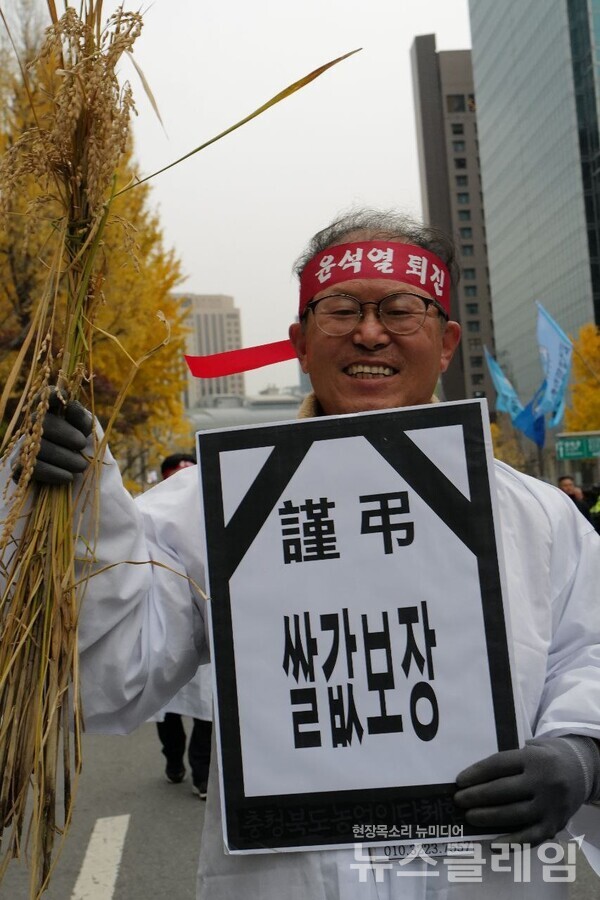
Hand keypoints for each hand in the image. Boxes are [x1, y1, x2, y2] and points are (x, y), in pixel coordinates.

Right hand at [13, 391, 92, 485]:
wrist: (76, 477)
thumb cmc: (81, 448)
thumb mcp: (87, 432)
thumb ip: (81, 418)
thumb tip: (71, 406)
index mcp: (52, 413)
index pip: (46, 397)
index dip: (52, 395)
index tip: (65, 397)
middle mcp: (34, 426)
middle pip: (43, 423)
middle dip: (65, 433)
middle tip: (82, 444)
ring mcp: (25, 445)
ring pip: (39, 447)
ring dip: (64, 457)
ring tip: (81, 466)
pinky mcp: (20, 465)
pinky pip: (33, 467)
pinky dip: (53, 472)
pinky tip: (68, 477)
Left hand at [454, 736, 594, 845]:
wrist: (582, 770)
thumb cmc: (546, 758)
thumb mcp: (531, 747)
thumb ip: (509, 760)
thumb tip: (474, 777)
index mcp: (534, 758)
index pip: (499, 765)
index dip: (477, 773)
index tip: (459, 781)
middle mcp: (544, 782)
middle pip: (503, 791)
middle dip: (477, 797)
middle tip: (459, 801)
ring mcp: (550, 805)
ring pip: (514, 815)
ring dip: (488, 818)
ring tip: (469, 817)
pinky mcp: (555, 825)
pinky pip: (531, 837)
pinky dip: (511, 842)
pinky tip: (494, 843)